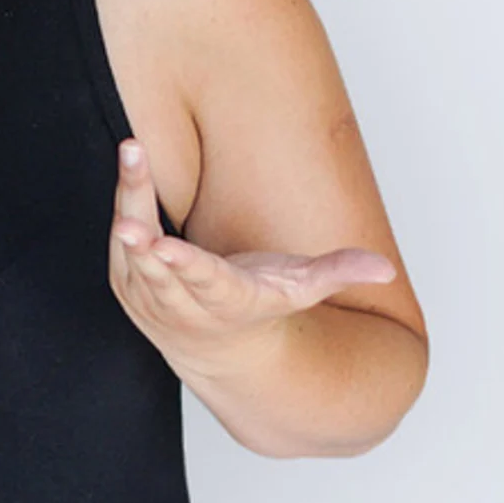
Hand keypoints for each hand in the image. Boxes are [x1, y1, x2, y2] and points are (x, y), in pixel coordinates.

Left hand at [107, 138, 395, 379]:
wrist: (215, 349)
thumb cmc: (261, 308)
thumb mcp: (300, 293)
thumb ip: (337, 273)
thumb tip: (384, 268)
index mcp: (226, 301)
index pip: (204, 284)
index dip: (184, 268)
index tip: (163, 249)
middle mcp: (181, 303)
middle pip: (157, 270)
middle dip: (143, 242)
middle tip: (129, 218)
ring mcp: (148, 294)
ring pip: (130, 247)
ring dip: (130, 200)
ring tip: (132, 152)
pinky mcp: (126, 279)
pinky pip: (119, 237)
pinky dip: (124, 200)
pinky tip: (131, 160)